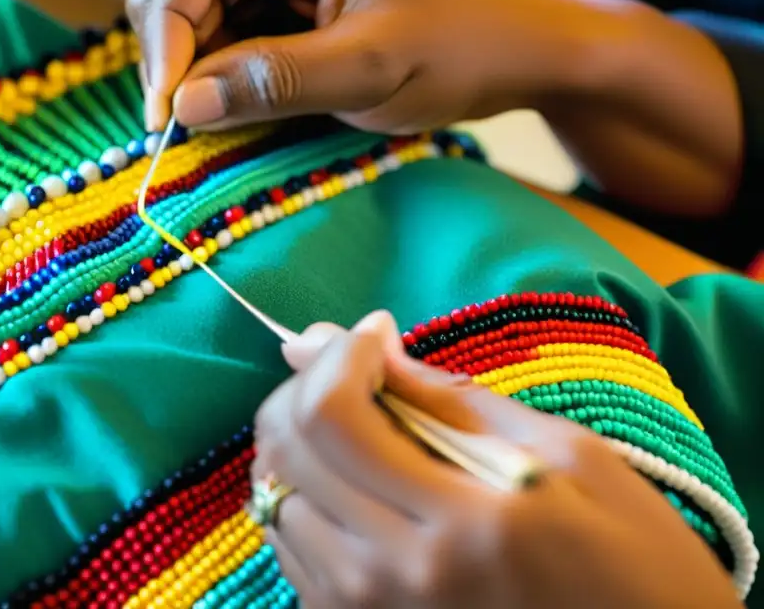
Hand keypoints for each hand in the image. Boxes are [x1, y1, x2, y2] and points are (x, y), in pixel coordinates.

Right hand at [126, 0, 614, 133]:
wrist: (523, 48)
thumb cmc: (462, 52)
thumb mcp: (367, 72)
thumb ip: (270, 83)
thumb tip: (183, 105)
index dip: (168, 26)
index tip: (168, 103)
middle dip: (173, 37)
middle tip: (177, 112)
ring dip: (195, 50)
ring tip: (205, 111)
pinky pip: (238, 9)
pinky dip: (223, 54)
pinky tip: (232, 94)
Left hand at [254, 311, 741, 607]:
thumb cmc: (634, 564)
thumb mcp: (569, 458)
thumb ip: (453, 399)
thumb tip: (369, 339)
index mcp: (460, 524)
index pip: (332, 415)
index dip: (338, 353)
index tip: (376, 334)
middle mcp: (391, 577)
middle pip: (285, 449)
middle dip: (308, 384)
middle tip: (361, 367)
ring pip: (275, 494)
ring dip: (305, 439)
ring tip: (368, 426)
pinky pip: (289, 542)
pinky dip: (309, 490)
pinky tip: (361, 480)